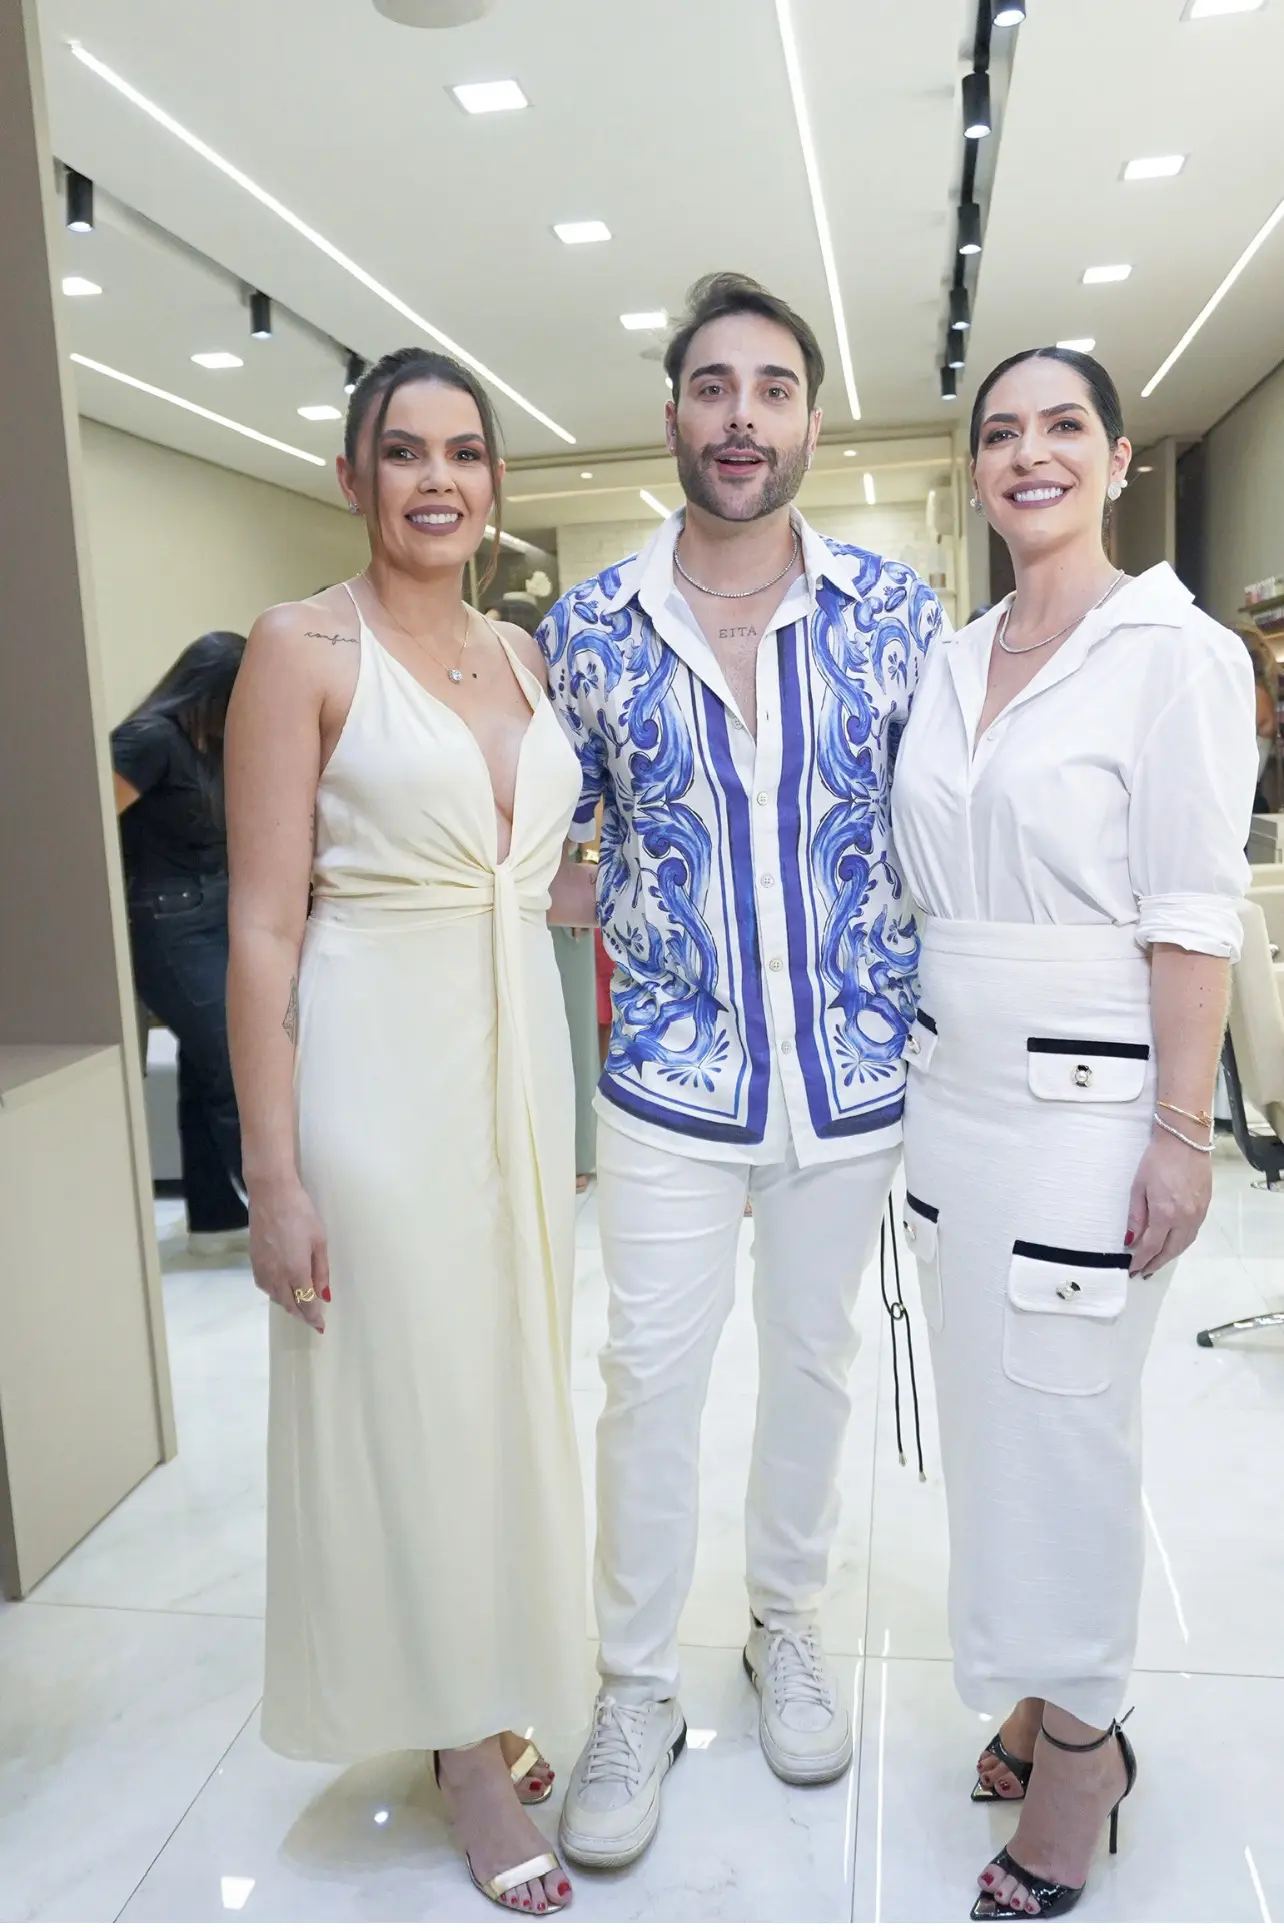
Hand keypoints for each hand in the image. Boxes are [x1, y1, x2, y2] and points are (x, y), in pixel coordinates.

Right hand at [249, 1176, 329, 1332]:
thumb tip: (324, 1295)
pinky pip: (264, 1286)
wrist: (271, 1196)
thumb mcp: (319, 1241)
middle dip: (301, 1313)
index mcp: (296, 1271)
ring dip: (288, 1304)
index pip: (306, 1303)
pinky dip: (274, 1293)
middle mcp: (277, 1275)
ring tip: (299, 1303)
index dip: (314, 1317)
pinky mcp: (253, 1261)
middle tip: (312, 1317)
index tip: (320, 1325)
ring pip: (275, 1297)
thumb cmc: (301, 1214)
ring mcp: (263, 1269)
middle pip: (289, 1304)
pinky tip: (280, 1288)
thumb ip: (321, 1271)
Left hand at [1125, 1130, 1211, 1277]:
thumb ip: (1135, 1217)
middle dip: (1155, 1263)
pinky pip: (1192, 1234)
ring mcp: (1197, 1214)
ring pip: (1183, 1245)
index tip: (1132, 1269)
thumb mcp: (1138, 1187)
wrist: (1185, 1141)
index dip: (1140, 1260)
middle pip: (1170, 1251)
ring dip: (1169, 1257)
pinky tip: (1172, 1245)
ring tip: (1155, 1263)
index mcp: (1165, 1214)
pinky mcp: (1205, 1208)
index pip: (1151, 1247)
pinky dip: (1180, 1244)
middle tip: (1143, 1272)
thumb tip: (1130, 1241)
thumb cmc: (1157, 1160)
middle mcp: (1184, 1219)